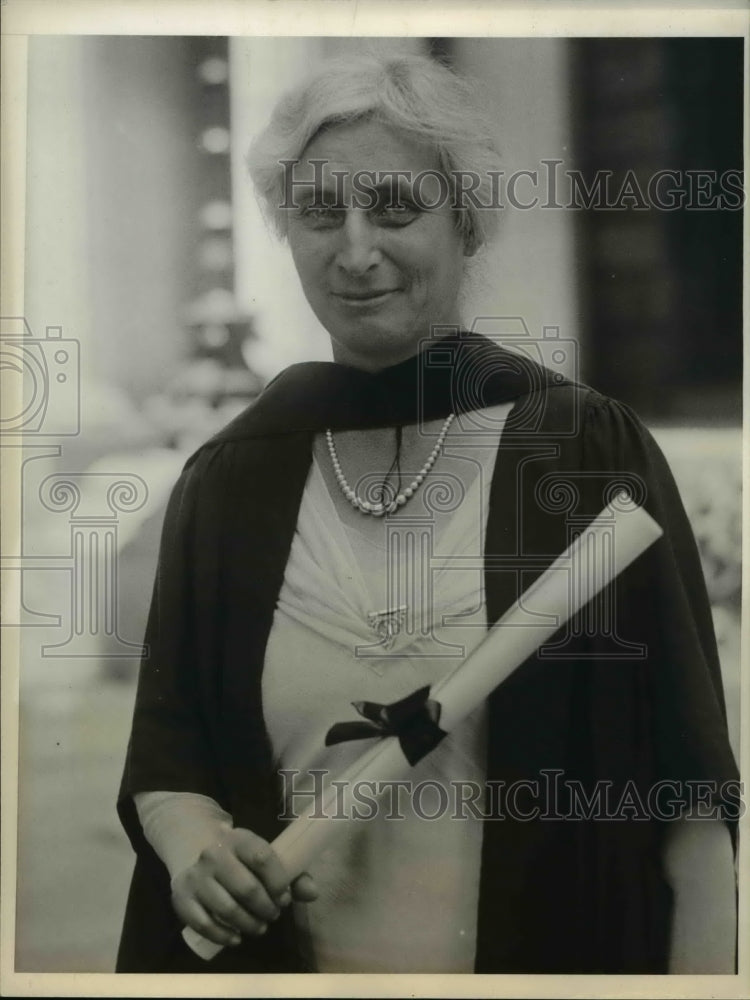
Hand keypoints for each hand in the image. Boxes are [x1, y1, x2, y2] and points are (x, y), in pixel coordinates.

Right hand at [171, 825, 318, 946]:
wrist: (194, 848)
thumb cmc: (238, 858)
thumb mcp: (261, 855)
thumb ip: (291, 874)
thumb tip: (314, 893)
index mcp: (239, 838)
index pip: (263, 858)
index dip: (279, 882)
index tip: (285, 898)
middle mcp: (214, 854)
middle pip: (246, 888)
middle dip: (266, 908)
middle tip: (273, 915)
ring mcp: (195, 876)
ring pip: (227, 909)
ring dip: (248, 924)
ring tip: (259, 927)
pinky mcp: (181, 897)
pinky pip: (204, 924)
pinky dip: (223, 936)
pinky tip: (236, 937)